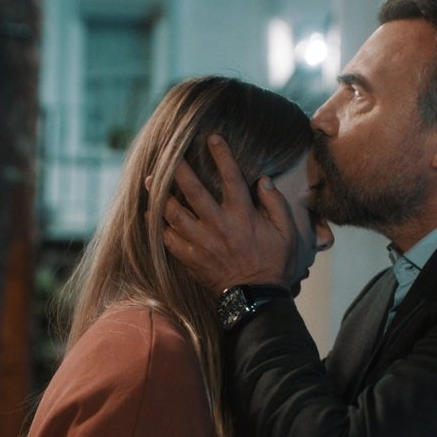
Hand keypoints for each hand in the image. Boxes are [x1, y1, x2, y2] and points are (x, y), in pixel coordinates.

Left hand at [162, 135, 300, 294]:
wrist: (256, 298)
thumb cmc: (273, 264)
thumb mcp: (287, 233)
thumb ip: (276, 204)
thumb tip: (262, 180)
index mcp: (242, 215)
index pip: (230, 177)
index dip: (222, 155)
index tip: (212, 137)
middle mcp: (218, 225)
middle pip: (193, 191)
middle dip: (178, 171)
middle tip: (166, 155)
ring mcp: (202, 242)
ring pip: (174, 214)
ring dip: (160, 195)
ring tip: (149, 180)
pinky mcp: (191, 258)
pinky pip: (168, 239)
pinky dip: (157, 226)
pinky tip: (149, 214)